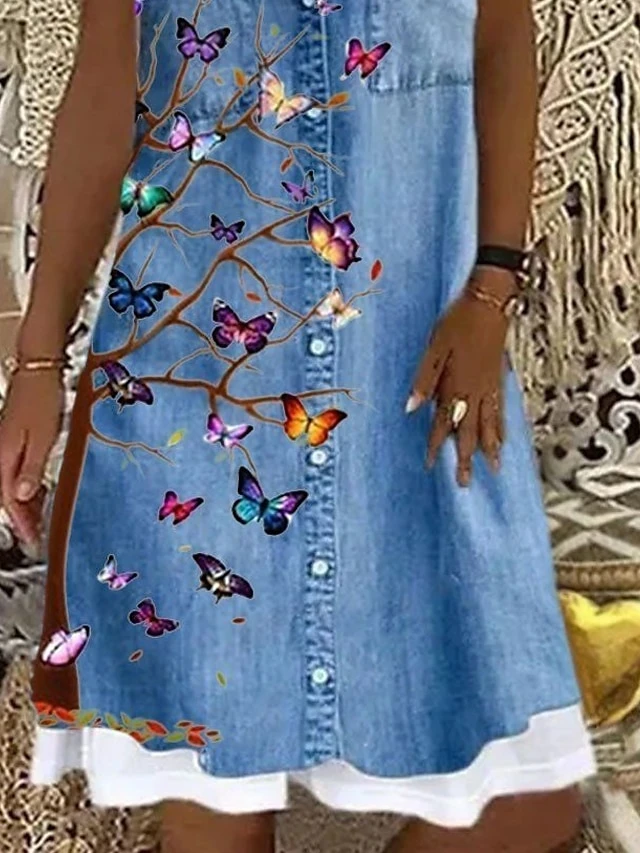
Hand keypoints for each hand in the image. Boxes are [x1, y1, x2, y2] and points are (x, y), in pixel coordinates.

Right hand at [0, 370, 63, 545]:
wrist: (38, 371)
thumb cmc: (43, 401)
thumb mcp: (42, 438)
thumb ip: (30, 469)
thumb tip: (20, 497)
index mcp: (5, 456)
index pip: (8, 499)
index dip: (21, 521)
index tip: (33, 539)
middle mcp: (2, 453)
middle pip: (8, 494)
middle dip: (22, 517)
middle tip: (37, 536)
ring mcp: (8, 446)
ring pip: (13, 483)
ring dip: (25, 503)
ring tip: (40, 521)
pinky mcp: (16, 439)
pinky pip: (19, 470)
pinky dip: (28, 486)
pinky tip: (40, 493)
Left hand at [406, 268, 514, 485]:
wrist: (490, 301)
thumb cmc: (457, 321)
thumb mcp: (434, 348)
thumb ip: (424, 379)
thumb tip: (411, 408)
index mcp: (455, 385)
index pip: (442, 423)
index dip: (436, 445)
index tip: (430, 465)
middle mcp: (474, 391)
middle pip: (469, 432)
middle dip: (466, 458)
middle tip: (465, 483)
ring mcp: (490, 386)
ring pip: (490, 425)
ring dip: (490, 449)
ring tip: (493, 470)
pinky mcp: (499, 379)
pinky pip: (501, 411)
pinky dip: (501, 429)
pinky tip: (502, 439)